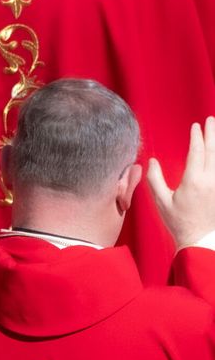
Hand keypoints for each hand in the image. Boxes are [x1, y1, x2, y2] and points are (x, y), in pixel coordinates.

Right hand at [148, 117, 214, 248]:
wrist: (199, 239)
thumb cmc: (178, 222)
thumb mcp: (161, 202)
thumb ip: (155, 180)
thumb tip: (151, 162)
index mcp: (193, 181)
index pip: (197, 152)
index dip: (197, 137)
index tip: (195, 126)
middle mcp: (210, 180)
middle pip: (213, 151)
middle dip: (212, 134)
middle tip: (211, 120)